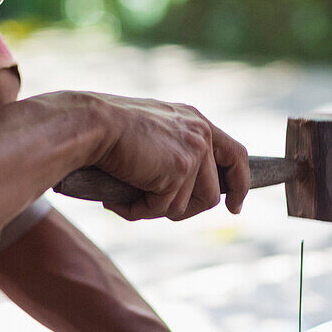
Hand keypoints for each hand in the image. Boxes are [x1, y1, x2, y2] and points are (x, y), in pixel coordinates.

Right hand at [90, 96, 248, 220]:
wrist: (92, 124)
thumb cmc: (107, 130)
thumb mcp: (148, 133)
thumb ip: (170, 152)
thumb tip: (175, 196)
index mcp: (195, 120)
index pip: (234, 154)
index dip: (239, 183)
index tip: (234, 207)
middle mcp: (201, 133)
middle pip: (212, 193)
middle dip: (187, 210)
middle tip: (156, 210)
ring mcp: (193, 152)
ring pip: (189, 205)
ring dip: (157, 209)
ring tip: (127, 199)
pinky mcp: (179, 170)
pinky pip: (164, 208)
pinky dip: (139, 210)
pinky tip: (117, 199)